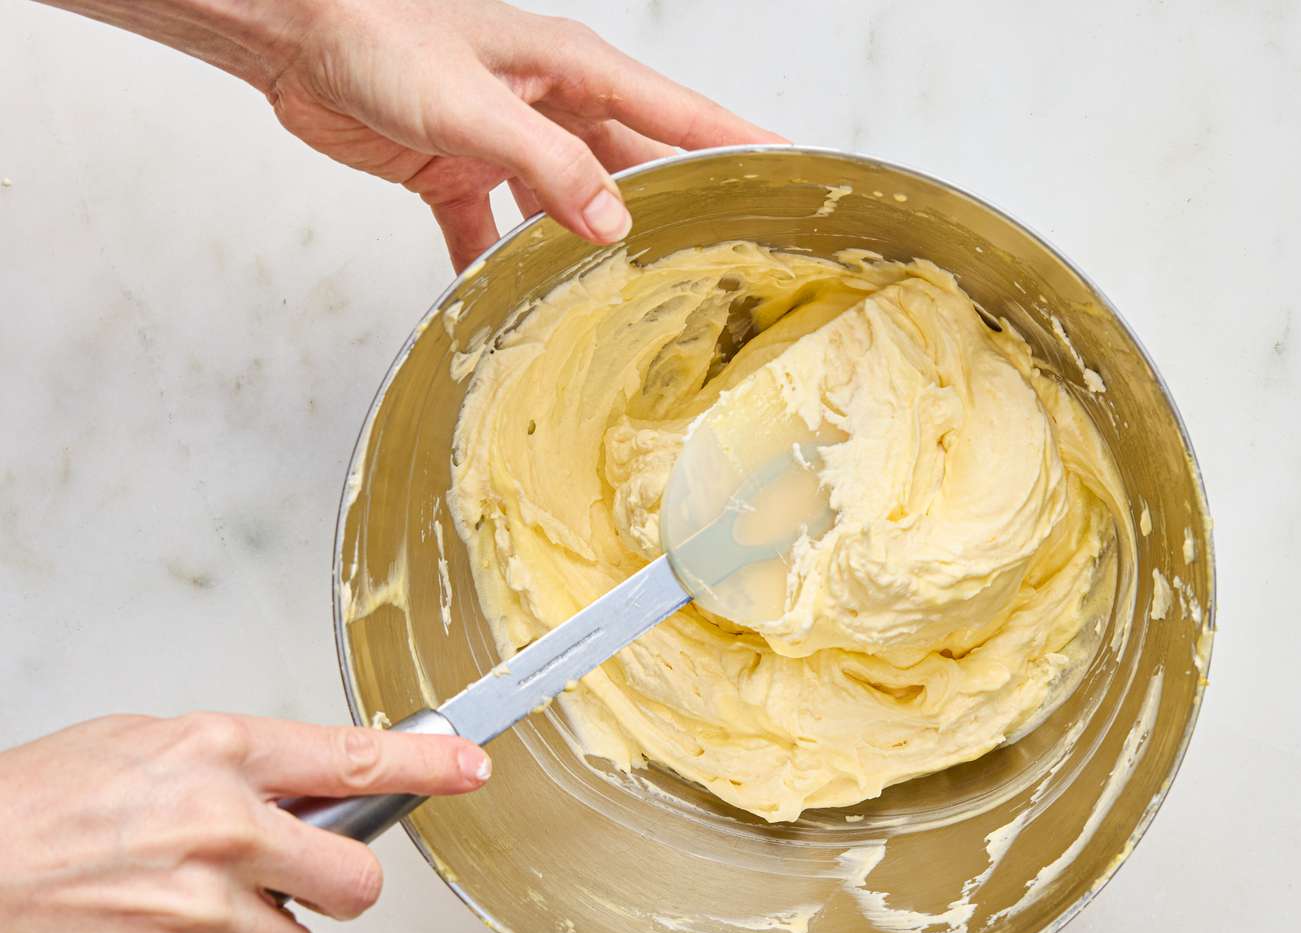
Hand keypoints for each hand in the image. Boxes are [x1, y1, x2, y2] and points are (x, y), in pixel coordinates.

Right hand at [0, 712, 489, 932]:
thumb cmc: (39, 805)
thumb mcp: (149, 745)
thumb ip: (237, 767)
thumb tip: (309, 790)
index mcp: (221, 754)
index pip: (355, 754)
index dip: (429, 763)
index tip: (471, 767)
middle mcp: (223, 828)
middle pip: (354, 881)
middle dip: (336, 888)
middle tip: (296, 881)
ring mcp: (200, 908)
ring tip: (195, 912)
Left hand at [267, 0, 783, 268]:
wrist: (291, 36)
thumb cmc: (378, 38)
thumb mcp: (474, 107)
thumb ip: (550, 166)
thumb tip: (616, 226)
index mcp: (573, 71)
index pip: (679, 114)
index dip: (739, 142)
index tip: (792, 170)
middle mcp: (550, 106)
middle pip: (633, 169)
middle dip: (673, 213)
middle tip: (721, 263)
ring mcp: (507, 143)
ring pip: (569, 208)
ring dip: (588, 252)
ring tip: (628, 304)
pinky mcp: (458, 173)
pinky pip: (494, 234)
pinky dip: (501, 269)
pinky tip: (513, 310)